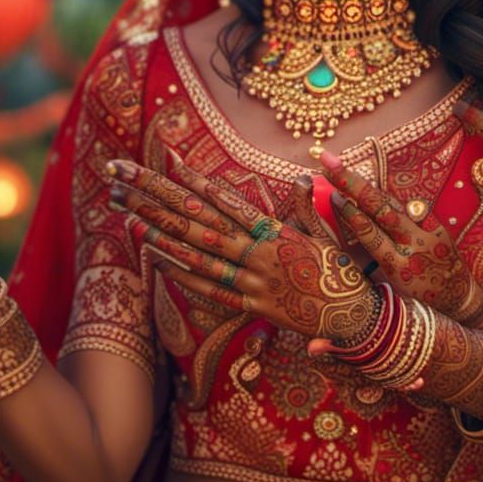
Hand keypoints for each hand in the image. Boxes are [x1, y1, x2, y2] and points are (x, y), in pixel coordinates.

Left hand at [105, 154, 378, 344]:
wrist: (355, 320)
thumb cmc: (342, 272)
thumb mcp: (326, 235)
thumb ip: (305, 208)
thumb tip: (302, 177)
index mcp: (275, 232)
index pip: (228, 203)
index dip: (198, 183)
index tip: (170, 161)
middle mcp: (257, 255)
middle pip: (200, 223)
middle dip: (159, 198)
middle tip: (126, 177)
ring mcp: (251, 281)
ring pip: (197, 255)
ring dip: (159, 233)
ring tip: (128, 213)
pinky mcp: (251, 306)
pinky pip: (210, 289)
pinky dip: (181, 274)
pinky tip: (155, 258)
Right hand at [319, 150, 482, 332]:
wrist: (458, 296)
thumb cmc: (415, 298)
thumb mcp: (389, 289)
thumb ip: (366, 269)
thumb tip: (331, 279)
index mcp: (399, 266)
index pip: (370, 233)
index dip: (351, 214)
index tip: (334, 196)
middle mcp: (414, 244)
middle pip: (380, 207)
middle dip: (352, 183)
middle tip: (330, 164)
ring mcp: (428, 231)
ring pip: (393, 202)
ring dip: (366, 186)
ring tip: (341, 168)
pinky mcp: (437, 223)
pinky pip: (407, 205)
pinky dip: (388, 197)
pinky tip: (370, 186)